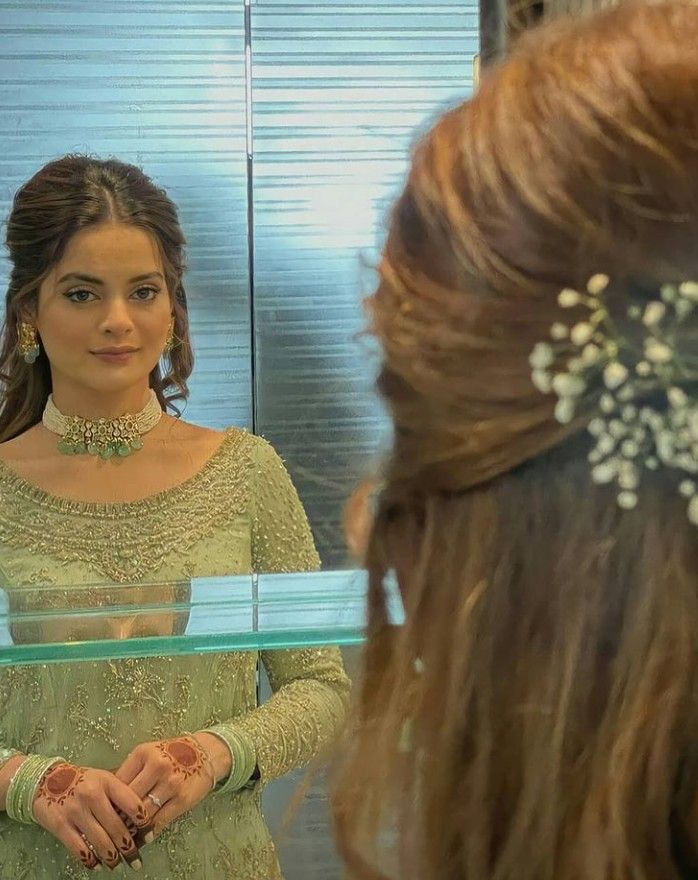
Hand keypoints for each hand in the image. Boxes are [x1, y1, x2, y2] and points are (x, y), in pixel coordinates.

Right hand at [32, 762, 150, 871]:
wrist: (46, 781)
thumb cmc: (83, 781)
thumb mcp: (103, 778)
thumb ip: (119, 793)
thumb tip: (142, 816)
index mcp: (107, 781)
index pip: (132, 803)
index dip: (144, 822)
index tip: (150, 835)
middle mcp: (92, 795)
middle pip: (117, 827)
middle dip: (129, 847)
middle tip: (136, 860)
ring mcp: (76, 810)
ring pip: (100, 841)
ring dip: (111, 857)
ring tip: (118, 865)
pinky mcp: (60, 825)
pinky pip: (79, 848)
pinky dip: (90, 860)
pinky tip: (97, 865)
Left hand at [114, 735, 216, 839]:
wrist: (205, 753)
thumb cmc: (171, 755)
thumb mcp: (148, 754)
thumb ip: (130, 772)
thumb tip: (106, 798)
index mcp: (143, 753)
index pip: (117, 782)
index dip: (108, 801)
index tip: (102, 814)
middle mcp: (157, 766)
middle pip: (128, 800)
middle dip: (118, 818)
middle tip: (109, 831)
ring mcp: (171, 783)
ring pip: (143, 813)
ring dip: (132, 828)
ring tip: (124, 838)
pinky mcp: (183, 799)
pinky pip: (160, 820)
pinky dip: (149, 832)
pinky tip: (143, 838)